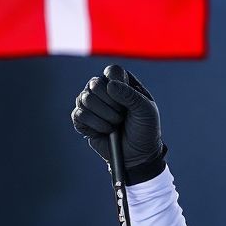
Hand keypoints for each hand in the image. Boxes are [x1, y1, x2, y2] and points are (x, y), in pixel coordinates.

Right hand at [72, 64, 166, 183]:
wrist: (138, 154)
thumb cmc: (145, 130)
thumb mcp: (146, 111)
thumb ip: (131, 95)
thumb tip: (110, 85)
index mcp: (122, 83)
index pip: (112, 71)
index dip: (118, 85)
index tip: (128, 101)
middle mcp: (103, 89)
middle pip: (95, 84)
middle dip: (112, 105)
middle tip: (123, 116)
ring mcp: (90, 103)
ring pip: (85, 99)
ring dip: (105, 117)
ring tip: (116, 125)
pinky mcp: (81, 118)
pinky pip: (79, 115)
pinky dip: (96, 125)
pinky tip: (106, 131)